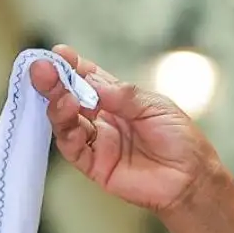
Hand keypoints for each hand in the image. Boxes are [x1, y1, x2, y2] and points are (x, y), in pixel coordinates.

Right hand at [28, 44, 216, 214]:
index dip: (71, 65)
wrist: (192, 179)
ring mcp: (97, 141)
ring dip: (56, 104)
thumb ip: (123, 96)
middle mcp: (101, 118)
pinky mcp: (95, 165)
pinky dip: (66, 130)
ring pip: (65, 121)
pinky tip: (69, 113)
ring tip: (56, 90)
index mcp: (116, 99)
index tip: (59, 53)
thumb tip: (90, 81)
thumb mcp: (155, 107)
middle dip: (53, 81)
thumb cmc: (181, 141)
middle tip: (41, 68)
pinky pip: (72, 147)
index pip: (86, 78)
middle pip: (68, 97)